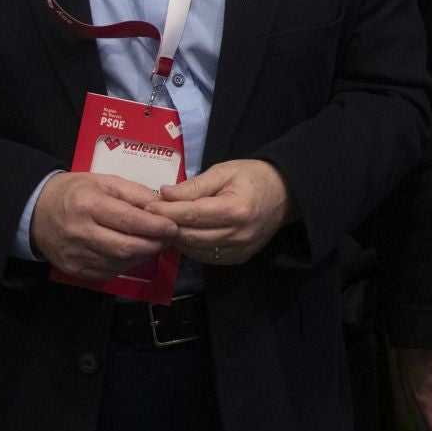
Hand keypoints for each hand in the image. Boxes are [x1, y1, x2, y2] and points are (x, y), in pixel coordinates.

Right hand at [29, 173, 179, 282]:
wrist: (37, 211)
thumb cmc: (75, 191)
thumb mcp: (104, 181)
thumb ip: (134, 193)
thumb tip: (162, 207)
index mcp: (87, 204)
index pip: (128, 220)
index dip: (154, 226)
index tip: (173, 227)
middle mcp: (80, 232)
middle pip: (125, 247)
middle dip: (153, 245)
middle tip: (168, 239)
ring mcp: (75, 255)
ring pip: (119, 263)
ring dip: (142, 256)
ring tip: (152, 244)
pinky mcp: (74, 270)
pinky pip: (108, 272)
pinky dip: (126, 264)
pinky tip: (133, 254)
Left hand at [147, 159, 293, 263]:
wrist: (284, 195)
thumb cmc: (253, 177)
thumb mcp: (223, 172)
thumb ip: (194, 186)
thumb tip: (164, 194)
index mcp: (235, 210)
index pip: (192, 215)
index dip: (166, 211)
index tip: (147, 205)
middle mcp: (237, 235)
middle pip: (191, 236)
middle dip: (167, 226)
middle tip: (149, 215)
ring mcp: (238, 250)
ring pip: (195, 250)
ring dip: (177, 238)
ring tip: (164, 224)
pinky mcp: (237, 258)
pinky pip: (205, 257)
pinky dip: (191, 246)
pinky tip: (184, 234)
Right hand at [395, 348, 431, 430]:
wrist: (412, 330)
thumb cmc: (430, 353)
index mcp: (422, 400)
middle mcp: (412, 399)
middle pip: (423, 427)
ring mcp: (408, 390)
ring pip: (418, 417)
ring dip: (429, 428)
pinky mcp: (408, 381)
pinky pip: (416, 407)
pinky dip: (425, 416)